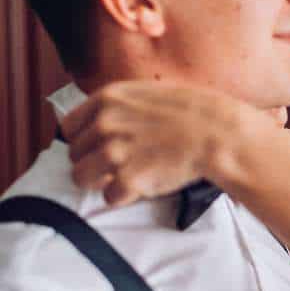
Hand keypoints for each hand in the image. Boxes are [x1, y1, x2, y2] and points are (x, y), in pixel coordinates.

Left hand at [61, 80, 289, 206]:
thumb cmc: (195, 113)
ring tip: (126, 179)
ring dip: (102, 182)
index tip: (96, 148)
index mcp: (108, 99)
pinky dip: (124, 196)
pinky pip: (110, 197)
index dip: (83, 140)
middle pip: (74, 154)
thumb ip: (121, 105)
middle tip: (117, 167)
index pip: (70, 126)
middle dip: (93, 163)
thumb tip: (105, 121)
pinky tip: (143, 186)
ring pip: (82, 178)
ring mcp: (114, 152)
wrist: (218, 133)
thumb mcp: (150, 93)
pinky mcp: (129, 179)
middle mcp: (105, 124)